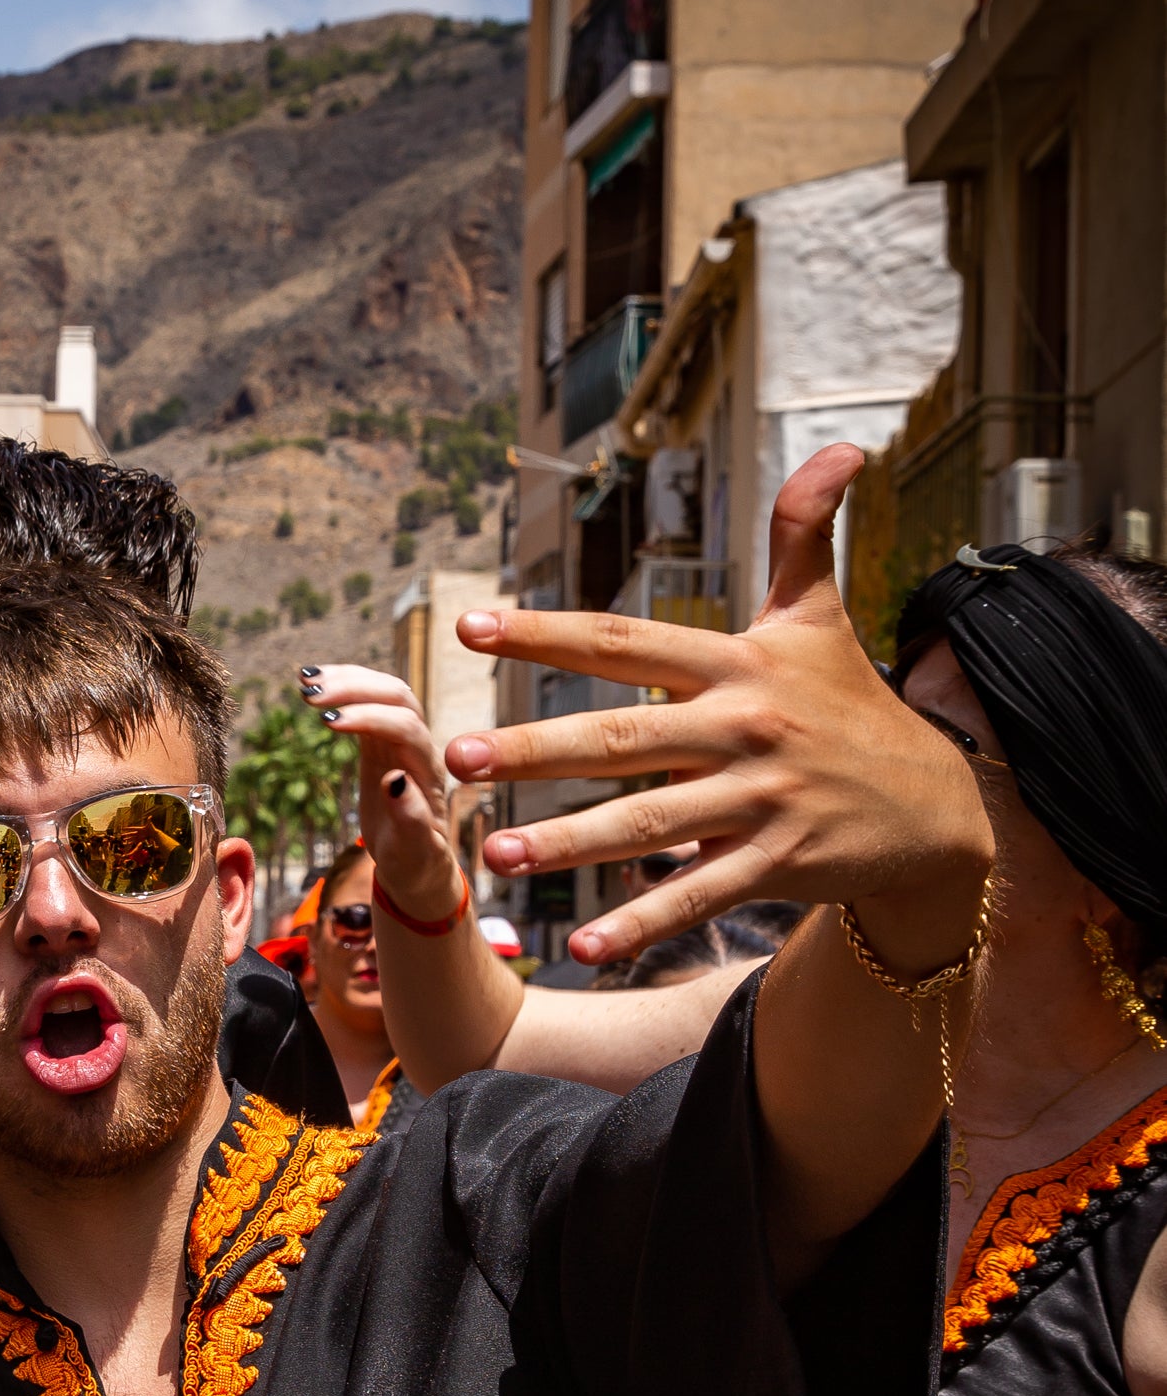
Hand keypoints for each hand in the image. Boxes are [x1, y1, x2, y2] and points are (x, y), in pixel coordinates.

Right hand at [299, 663, 463, 921]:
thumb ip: (410, 819)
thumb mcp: (414, 852)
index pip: (405, 727)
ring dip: (346, 679)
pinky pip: (366, 702)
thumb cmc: (416, 862)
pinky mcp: (381, 741)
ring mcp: (400, 740)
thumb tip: (395, 779)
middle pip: (397, 695)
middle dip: (356, 687)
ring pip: (382, 690)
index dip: (370, 718)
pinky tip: (310, 685)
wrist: (416, 863)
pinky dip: (341, 687)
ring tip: (304, 681)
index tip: (327, 722)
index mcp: (429, 772)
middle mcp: (420, 747)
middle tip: (310, 693)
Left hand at [442, 445, 990, 967]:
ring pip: (650, 823)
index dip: (549, 633)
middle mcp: (745, 728)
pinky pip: (698, 896)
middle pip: (624, 737)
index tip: (472, 628)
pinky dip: (642, 923)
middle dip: (538, 747)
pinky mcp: (779, 864)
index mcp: (738, 665)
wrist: (935, 808)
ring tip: (495, 853)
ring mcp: (762, 800)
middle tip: (460, 757)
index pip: (628, 641)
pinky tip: (583, 948)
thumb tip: (842, 447)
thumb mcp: (821, 620)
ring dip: (570, 842)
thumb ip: (805, 536)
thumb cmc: (853, 707)